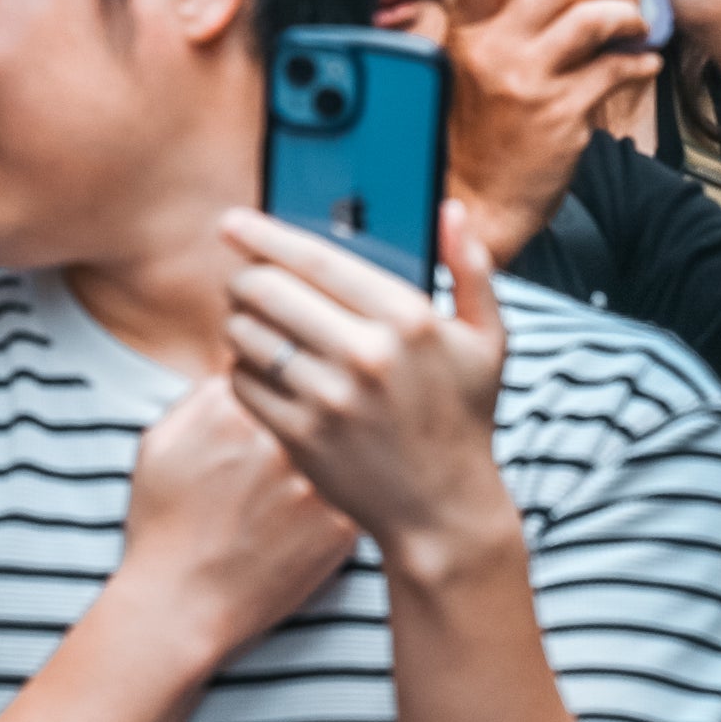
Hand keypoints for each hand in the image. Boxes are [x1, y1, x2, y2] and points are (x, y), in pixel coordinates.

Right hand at [119, 372, 359, 660]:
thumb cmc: (163, 523)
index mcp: (235, 410)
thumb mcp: (159, 442)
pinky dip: (342, 496)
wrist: (180, 605)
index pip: (279, 365)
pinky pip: (356, 490)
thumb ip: (202, 393)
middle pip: (316, 399)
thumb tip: (245, 362)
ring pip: (342, 443)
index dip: (278, 382)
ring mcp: (316, 485)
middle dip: (310, 414)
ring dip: (333, 453)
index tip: (274, 402)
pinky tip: (309, 516)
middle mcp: (281, 441)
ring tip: (293, 487)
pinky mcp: (341, 526)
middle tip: (284, 450)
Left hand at [222, 203, 517, 566]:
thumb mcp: (487, 339)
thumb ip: (471, 268)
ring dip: (239, 322)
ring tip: (254, 324)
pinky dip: (242, 369)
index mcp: (410, 319)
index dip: (265, 234)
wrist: (442, 510)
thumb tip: (451, 211)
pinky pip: (242, 383)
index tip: (234, 222)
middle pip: (267, 291)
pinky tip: (262, 369)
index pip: (316, 258)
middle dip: (244, 278)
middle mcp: (367, 355)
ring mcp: (330, 399)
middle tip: (244, 280)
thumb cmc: (462, 417)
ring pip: (246, 335)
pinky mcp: (300, 437)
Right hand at [444, 0, 661, 264]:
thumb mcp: (471, 71)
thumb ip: (501, 30)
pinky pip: (615, 70)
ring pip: (593, 21)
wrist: (477, 201)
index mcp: (465, 35)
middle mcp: (492, 52)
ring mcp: (528, 83)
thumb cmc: (479, 134)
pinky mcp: (562, 114)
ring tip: (637, 23)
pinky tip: (644, 63)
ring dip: (627, 15)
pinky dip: (639, 62)